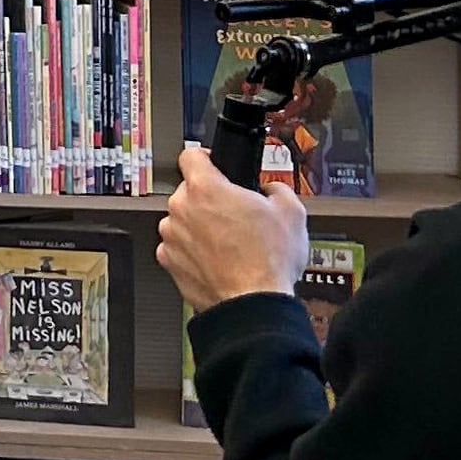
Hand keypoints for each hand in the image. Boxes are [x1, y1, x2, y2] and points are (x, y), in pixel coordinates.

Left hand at [155, 144, 307, 314]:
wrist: (253, 304)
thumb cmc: (268, 262)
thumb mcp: (292, 212)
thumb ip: (277, 189)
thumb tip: (271, 189)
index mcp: (205, 188)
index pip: (191, 155)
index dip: (206, 158)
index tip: (214, 165)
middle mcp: (180, 208)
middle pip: (190, 191)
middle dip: (210, 200)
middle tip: (235, 216)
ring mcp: (171, 236)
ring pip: (183, 220)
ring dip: (200, 227)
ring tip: (230, 243)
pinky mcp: (169, 261)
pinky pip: (179, 246)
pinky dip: (193, 251)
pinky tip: (218, 260)